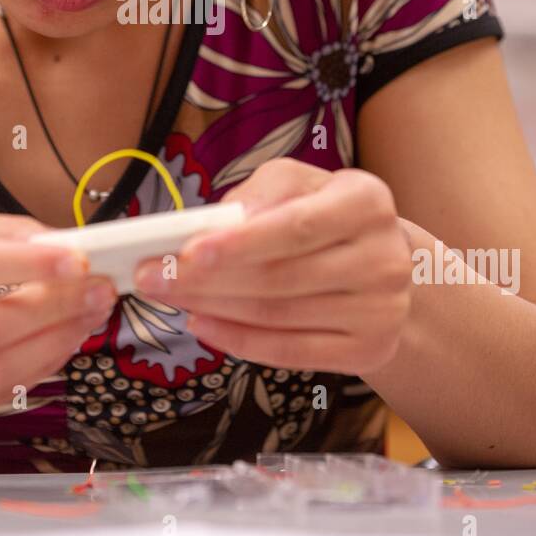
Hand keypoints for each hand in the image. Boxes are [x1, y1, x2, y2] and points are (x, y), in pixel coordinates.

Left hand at [134, 159, 412, 373]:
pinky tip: (202, 324)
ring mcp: (382, 311)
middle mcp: (385, 258)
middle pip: (281, 277)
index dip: (240, 243)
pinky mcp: (371, 350)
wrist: (384, 262)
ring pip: (279, 316)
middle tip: (151, 277)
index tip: (187, 252)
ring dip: (212, 309)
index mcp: (367, 202)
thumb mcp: (298, 183)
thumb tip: (215, 225)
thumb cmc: (324, 213)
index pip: (296, 227)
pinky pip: (291, 352)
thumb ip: (258, 195)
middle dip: (206, 280)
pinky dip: (239, 341)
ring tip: (168, 296)